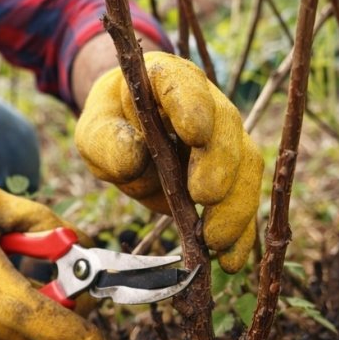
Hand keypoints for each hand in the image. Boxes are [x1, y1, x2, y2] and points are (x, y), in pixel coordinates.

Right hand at [0, 186, 103, 339]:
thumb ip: (41, 221)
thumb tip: (81, 246)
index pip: (24, 311)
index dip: (64, 330)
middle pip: (32, 328)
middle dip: (64, 310)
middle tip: (72, 278)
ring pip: (19, 334)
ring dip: (37, 312)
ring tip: (21, 272)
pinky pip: (0, 334)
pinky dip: (13, 316)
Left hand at [75, 52, 262, 271]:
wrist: (126, 133)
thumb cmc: (111, 125)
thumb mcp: (94, 131)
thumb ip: (108, 141)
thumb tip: (134, 159)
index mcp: (168, 80)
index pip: (184, 85)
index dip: (193, 106)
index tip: (194, 133)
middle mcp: (208, 106)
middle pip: (226, 129)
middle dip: (219, 164)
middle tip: (203, 196)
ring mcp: (225, 142)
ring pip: (245, 167)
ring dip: (235, 206)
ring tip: (215, 240)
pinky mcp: (231, 178)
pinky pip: (243, 203)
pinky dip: (241, 233)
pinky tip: (231, 260)